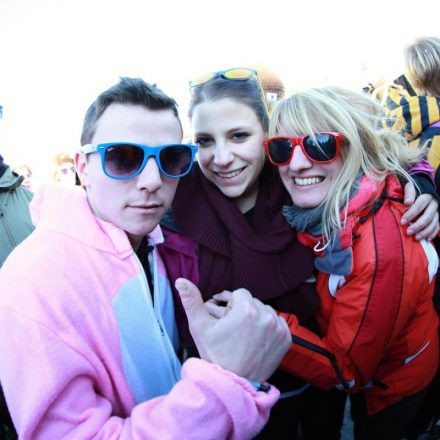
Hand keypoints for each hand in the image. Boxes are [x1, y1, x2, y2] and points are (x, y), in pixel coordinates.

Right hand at [175, 279, 290, 382]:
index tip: (226, 318)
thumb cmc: (215, 354)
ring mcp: (278, 328)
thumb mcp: (199, 327)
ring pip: (266, 311)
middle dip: (243, 310)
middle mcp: (265, 316)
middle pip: (253, 302)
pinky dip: (269, 327)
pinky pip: (278, 322)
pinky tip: (258, 337)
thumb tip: (181, 281)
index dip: (231, 304)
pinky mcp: (286, 339)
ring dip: (257, 317)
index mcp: (246, 309)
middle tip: (234, 327)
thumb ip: (191, 301)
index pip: (240, 294)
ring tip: (245, 332)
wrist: (231, 383)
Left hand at [402, 182, 438, 240]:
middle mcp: (434, 204)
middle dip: (418, 225)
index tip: (402, 222)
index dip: (411, 214)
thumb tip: (407, 203)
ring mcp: (437, 211)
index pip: (419, 206)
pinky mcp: (438, 217)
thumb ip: (409, 193)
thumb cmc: (414, 189)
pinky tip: (426, 239)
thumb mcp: (410, 187)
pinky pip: (437, 226)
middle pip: (428, 216)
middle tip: (408, 232)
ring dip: (425, 231)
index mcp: (426, 196)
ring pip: (434, 223)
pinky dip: (432, 233)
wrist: (424, 189)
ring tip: (416, 238)